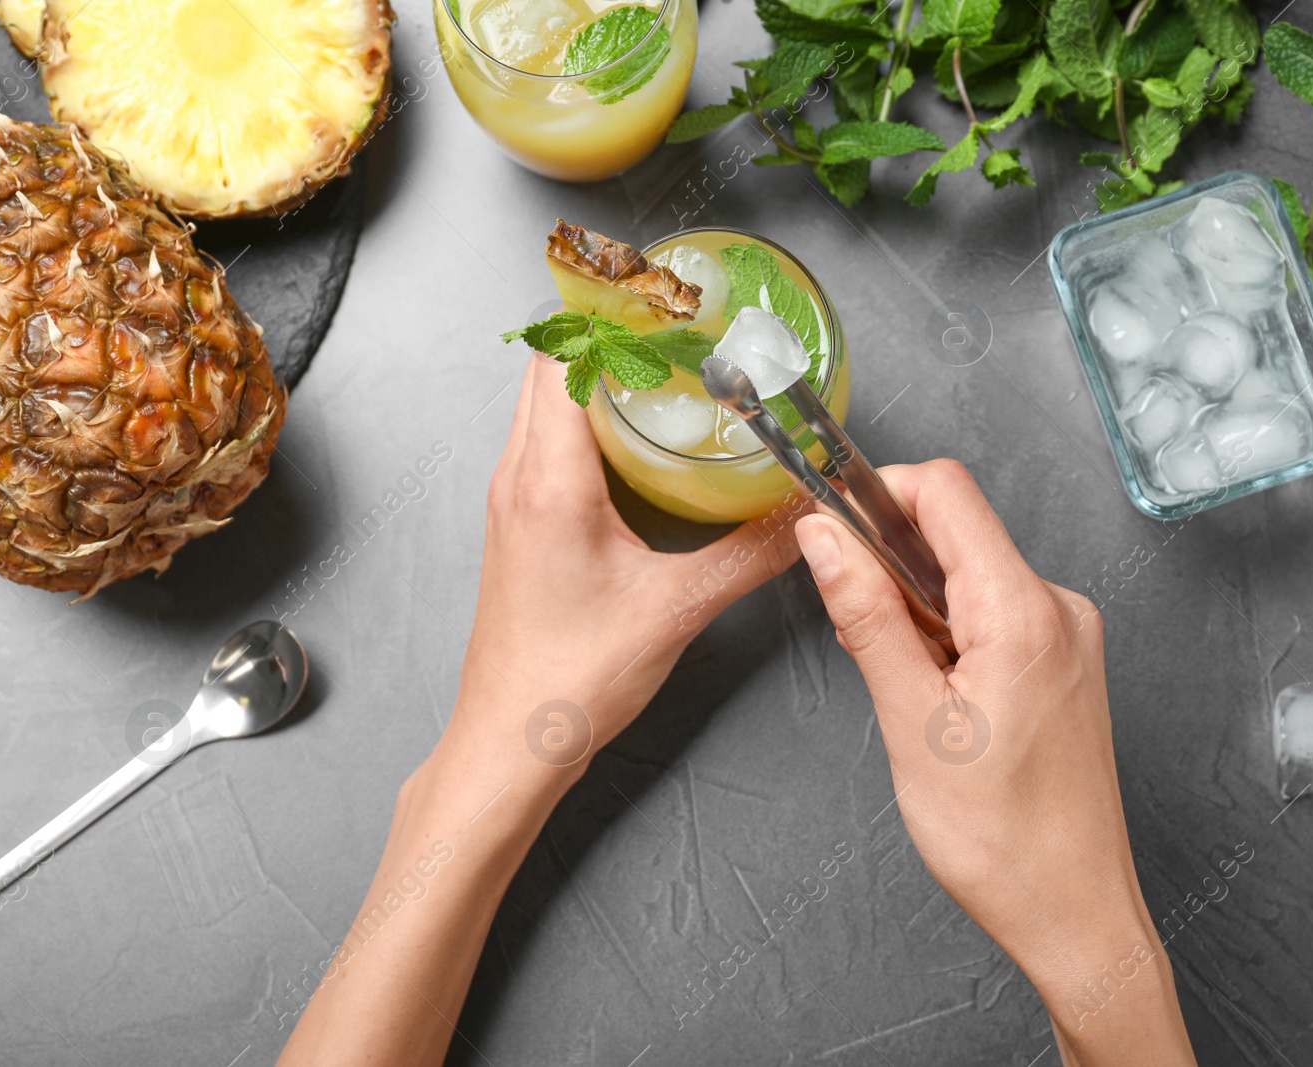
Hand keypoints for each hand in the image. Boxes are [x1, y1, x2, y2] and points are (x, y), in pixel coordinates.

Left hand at [446, 354, 799, 779]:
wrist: (510, 741)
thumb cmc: (571, 680)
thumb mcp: (677, 608)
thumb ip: (749, 554)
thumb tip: (803, 516)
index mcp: (549, 481)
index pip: (563, 357)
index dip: (608, 317)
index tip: (661, 301)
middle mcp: (518, 478)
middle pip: (552, 368)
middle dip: (611, 338)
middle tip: (677, 333)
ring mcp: (512, 501)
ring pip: (546, 406)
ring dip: (597, 380)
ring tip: (665, 375)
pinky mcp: (519, 525)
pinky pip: (546, 445)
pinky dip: (588, 423)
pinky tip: (638, 445)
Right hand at [794, 459, 1191, 1062]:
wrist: (1075, 912)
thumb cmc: (1002, 842)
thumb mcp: (911, 724)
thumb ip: (866, 616)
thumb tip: (825, 538)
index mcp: (1024, 612)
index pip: (946, 492)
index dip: (877, 495)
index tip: (828, 528)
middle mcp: (1059, 608)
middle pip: (956, 530)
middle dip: (890, 563)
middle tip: (857, 633)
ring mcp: (1067, 634)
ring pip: (970, 574)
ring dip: (918, 606)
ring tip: (905, 689)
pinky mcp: (1064, 660)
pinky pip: (993, 611)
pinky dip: (949, 633)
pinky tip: (935, 695)